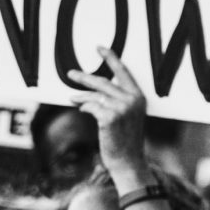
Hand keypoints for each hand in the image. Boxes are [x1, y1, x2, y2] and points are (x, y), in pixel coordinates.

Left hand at [68, 48, 149, 183]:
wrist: (128, 161)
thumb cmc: (125, 140)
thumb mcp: (127, 116)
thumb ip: (117, 101)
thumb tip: (93, 90)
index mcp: (139, 97)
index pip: (123, 72)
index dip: (110, 58)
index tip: (99, 48)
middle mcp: (132, 100)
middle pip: (103, 82)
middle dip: (84, 78)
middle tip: (71, 74)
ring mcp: (121, 108)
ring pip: (94, 95)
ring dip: (81, 96)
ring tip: (71, 96)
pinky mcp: (109, 117)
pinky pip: (91, 107)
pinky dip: (84, 107)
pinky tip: (81, 110)